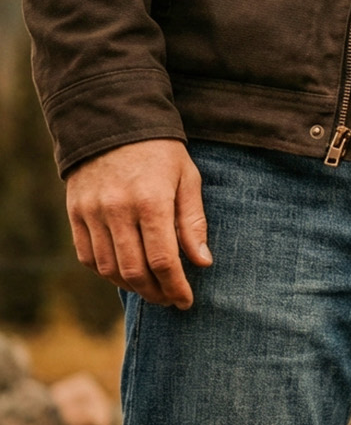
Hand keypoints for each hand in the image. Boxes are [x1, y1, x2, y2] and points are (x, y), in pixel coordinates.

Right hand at [66, 139, 211, 308]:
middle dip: (156, 292)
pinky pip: (87, 256)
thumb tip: (202, 263)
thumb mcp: (188, 179)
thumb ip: (193, 222)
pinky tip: (126, 274)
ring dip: (132, 287)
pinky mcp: (75, 213)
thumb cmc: (161, 153)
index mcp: (151, 201)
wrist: (113, 123)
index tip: (187, 300)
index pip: (163, 259)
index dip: (176, 286)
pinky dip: (106, 273)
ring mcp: (91, 213)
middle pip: (134, 270)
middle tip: (171, 300)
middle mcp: (117, 210)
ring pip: (108, 268)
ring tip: (152, 290)